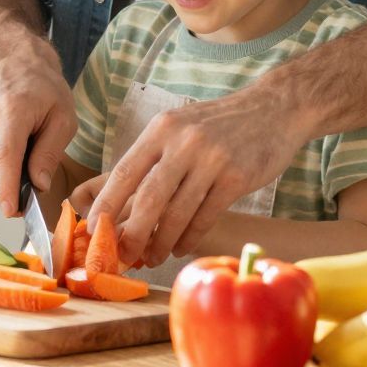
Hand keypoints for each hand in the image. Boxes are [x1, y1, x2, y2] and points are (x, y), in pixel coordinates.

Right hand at [0, 46, 74, 218]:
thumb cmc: (43, 90)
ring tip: (15, 164)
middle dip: (4, 192)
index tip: (11, 211)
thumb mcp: (63, 117)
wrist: (9, 60)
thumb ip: (50, 152)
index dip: (6, 189)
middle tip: (25, 192)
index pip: (3, 157)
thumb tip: (39, 185)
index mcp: (13, 109)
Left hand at [86, 89, 302, 267]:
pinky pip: (205, 217)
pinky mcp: (237, 177)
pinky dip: (189, 238)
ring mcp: (212, 160)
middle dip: (132, 234)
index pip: (125, 172)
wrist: (273, 109)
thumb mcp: (179, 127)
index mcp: (162, 129)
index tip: (93, 231)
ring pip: (177, 214)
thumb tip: (119, 201)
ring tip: (152, 258)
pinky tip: (180, 248)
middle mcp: (184, 142)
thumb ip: (153, 157)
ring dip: (161, 242)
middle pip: (149, 199)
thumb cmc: (218, 125)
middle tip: (123, 256)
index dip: (106, 206)